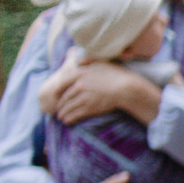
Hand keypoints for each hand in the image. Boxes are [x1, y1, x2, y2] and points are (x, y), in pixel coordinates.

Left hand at [48, 59, 165, 125]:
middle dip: (59, 104)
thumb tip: (78, 61)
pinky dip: (69, 118)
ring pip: (68, 107)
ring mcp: (84, 97)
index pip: (62, 82)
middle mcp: (80, 85)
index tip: (56, 95)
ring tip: (60, 117)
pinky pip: (75, 114)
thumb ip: (88, 61)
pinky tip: (67, 121)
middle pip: (64, 96)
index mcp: (80, 73)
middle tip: (57, 109)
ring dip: (62, 113)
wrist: (127, 88)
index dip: (57, 90)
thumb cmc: (117, 75)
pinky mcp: (90, 107)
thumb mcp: (101, 62)